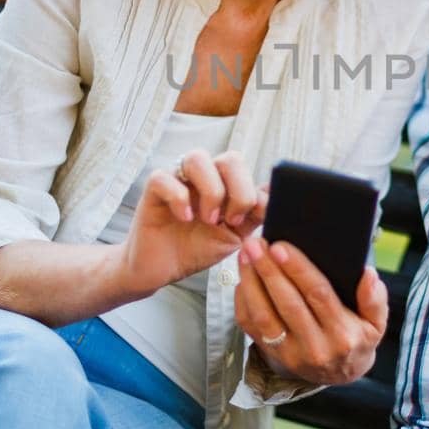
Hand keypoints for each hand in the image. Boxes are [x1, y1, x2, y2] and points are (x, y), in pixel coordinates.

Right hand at [119, 149, 264, 294]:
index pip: (247, 168)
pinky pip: (164, 177)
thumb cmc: (197, 249)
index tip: (253, 218)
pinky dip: (178, 197)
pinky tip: (184, 219)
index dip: (254, 191)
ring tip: (209, 219)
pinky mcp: (153, 190)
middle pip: (230, 158)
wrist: (162, 269)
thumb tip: (276, 193)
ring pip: (198, 158)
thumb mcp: (235, 235)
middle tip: (230, 219)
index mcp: (224, 182)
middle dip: (239, 190)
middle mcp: (203, 176)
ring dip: (211, 190)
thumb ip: (255, 214)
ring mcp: (178, 179)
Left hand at [234, 238, 387, 385]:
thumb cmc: (357, 337)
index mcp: (342, 335)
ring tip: (245, 255)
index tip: (281, 246)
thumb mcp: (376, 323)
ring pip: (264, 316)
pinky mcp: (272, 354)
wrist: (340, 373)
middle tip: (256, 244)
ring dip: (251, 283)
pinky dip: (243, 301)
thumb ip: (375, 300)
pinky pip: (251, 327)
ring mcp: (290, 354)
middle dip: (269, 270)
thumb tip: (369, 275)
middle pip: (287, 304)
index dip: (298, 270)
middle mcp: (315, 347)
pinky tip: (243, 277)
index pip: (318, 295)